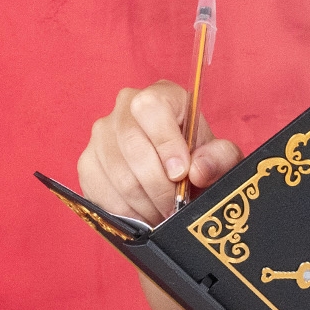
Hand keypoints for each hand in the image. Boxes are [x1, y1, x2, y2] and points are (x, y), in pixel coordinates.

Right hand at [78, 81, 242, 223]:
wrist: (179, 176)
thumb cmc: (199, 160)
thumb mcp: (221, 157)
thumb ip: (219, 159)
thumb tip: (197, 170)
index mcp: (162, 95)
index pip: (151, 108)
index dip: (165, 143)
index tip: (180, 174)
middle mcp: (125, 107)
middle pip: (132, 147)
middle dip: (158, 186)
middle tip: (174, 207)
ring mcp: (101, 134)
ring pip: (117, 174)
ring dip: (144, 203)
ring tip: (163, 214)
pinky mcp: (87, 162)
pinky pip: (99, 190)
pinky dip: (125, 210)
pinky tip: (143, 214)